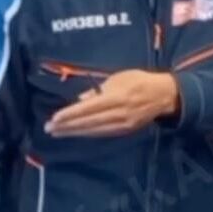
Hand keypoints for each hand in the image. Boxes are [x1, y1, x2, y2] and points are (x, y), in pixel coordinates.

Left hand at [45, 70, 178, 137]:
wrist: (164, 95)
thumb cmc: (139, 80)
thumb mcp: (118, 78)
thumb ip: (99, 89)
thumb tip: (80, 100)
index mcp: (117, 97)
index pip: (88, 108)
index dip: (71, 114)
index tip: (55, 117)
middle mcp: (119, 113)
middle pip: (88, 122)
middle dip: (67, 126)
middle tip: (49, 128)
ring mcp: (123, 124)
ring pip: (94, 130)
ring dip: (74, 132)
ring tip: (58, 132)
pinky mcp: (125, 130)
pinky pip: (103, 133)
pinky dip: (88, 133)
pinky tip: (76, 133)